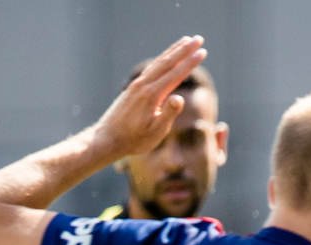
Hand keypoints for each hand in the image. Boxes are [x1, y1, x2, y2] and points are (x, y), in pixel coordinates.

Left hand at [93, 36, 206, 159]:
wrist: (107, 138)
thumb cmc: (134, 140)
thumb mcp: (155, 132)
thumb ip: (168, 114)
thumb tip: (180, 98)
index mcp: (152, 95)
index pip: (176, 74)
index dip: (190, 62)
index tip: (203, 52)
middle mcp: (144, 85)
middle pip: (167, 62)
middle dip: (184, 50)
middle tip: (199, 38)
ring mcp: (137, 85)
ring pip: (158, 62)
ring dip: (173, 50)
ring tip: (185, 41)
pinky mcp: (133, 88)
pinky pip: (151, 68)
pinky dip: (162, 59)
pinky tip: (166, 58)